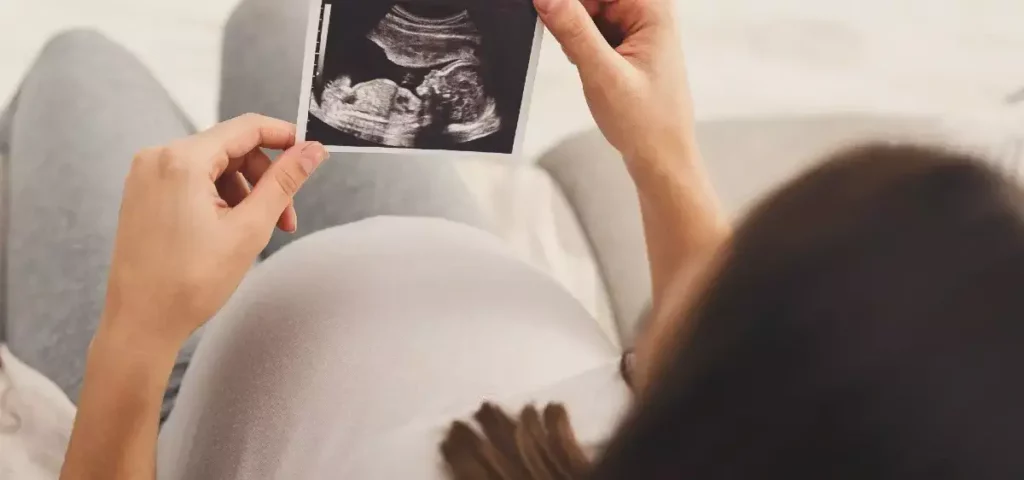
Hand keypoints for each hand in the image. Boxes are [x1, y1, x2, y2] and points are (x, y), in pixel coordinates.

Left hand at [99, 114, 327, 348]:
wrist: (141, 323)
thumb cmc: (189, 283)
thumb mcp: (249, 229)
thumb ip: (284, 183)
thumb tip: (312, 151)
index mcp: (182, 161)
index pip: (246, 128)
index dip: (284, 137)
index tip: (309, 155)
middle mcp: (158, 158)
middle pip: (231, 148)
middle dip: (265, 178)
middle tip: (286, 217)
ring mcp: (146, 176)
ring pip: (214, 166)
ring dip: (244, 192)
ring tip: (256, 232)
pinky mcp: (143, 194)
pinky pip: (192, 180)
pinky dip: (219, 197)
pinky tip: (229, 229)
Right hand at [534, 0, 694, 163]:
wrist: (661, 157)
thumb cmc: (646, 121)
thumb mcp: (602, 73)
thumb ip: (573, 30)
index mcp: (652, 9)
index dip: (571, 2)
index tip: (547, 10)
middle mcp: (648, 12)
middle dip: (573, 16)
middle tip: (572, 49)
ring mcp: (638, 28)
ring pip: (590, 10)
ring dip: (576, 32)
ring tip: (585, 63)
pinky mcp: (628, 43)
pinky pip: (594, 28)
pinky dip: (581, 44)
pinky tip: (587, 66)